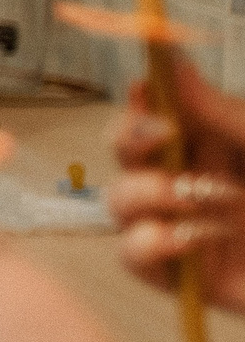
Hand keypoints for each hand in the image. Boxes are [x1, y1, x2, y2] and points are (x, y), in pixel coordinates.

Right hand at [109, 58, 244, 313]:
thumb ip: (224, 114)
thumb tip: (175, 64)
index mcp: (217, 146)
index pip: (156, 113)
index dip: (140, 99)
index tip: (145, 87)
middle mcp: (193, 182)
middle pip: (123, 150)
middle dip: (129, 137)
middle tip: (164, 135)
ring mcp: (183, 228)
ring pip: (118, 200)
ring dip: (144, 193)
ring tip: (197, 199)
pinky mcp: (184, 277)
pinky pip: (132, 257)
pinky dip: (150, 244)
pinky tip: (191, 239)